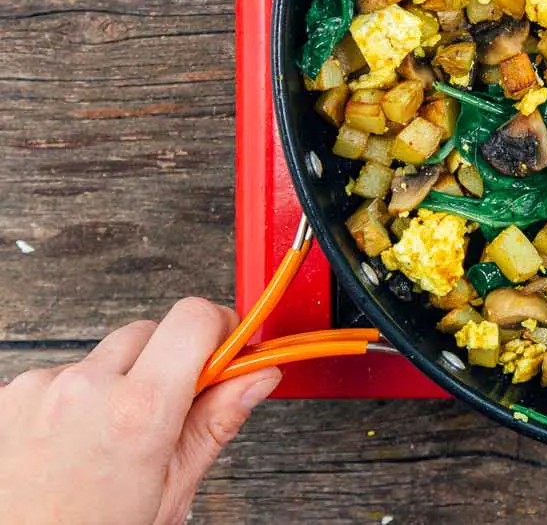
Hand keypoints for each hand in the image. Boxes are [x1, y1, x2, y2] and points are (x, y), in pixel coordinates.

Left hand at [0, 298, 279, 524]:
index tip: (224, 351)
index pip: (193, 319)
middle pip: (149, 331)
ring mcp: (39, 390)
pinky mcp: (8, 397)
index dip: (218, 329)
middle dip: (168, 361)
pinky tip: (73, 441)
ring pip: (102, 356)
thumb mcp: (171, 491)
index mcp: (138, 412)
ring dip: (116, 381)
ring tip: (109, 438)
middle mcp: (85, 389)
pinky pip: (59, 376)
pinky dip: (73, 400)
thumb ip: (217, 422)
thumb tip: (257, 377)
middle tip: (168, 410)